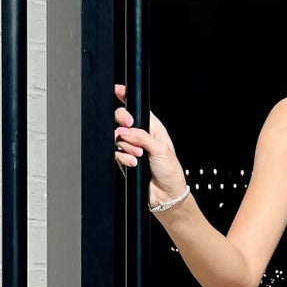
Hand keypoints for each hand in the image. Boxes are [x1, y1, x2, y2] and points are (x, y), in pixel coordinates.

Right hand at [114, 82, 187, 207]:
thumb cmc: (170, 171)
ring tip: (139, 156)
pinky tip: (134, 164)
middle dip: (123, 123)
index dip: (126, 99)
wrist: (166, 195)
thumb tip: (126, 130)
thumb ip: (142, 137)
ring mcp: (131, 148)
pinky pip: (116, 154)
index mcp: (152, 128)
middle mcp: (140, 136)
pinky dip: (124, 158)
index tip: (119, 91)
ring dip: (127, 147)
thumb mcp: (161, 150)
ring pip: (117, 139)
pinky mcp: (125, 161)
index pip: (137, 109)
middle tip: (128, 128)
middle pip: (122, 120)